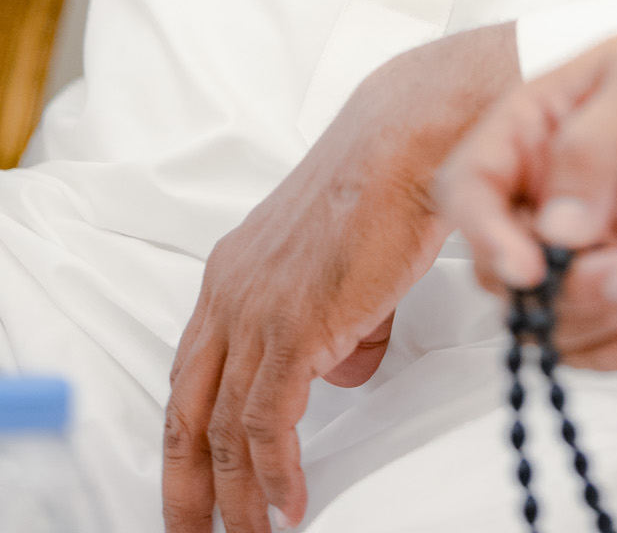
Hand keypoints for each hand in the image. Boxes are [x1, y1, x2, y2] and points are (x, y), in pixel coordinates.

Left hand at [163, 21, 517, 532]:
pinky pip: (268, 421)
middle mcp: (229, 292)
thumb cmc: (388, 186)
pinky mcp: (293, 325)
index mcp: (231, 273)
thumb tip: (343, 372)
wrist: (410, 140)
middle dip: (185, 486)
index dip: (187, 441)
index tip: (195, 488)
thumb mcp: (341, 262)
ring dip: (237, 496)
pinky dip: (275, 473)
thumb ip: (334, 324)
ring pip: (224, 428)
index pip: (190, 376)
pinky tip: (290, 503)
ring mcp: (256, 309)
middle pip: (185, 411)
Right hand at [437, 5, 616, 367]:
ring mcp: (591, 236)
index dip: (482, 233)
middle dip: (547, 289)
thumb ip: (596, 150)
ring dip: (586, 322)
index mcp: (535, 124)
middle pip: (498, 265)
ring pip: (543, 311)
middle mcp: (549, 186)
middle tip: (615, 273)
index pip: (470, 185)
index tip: (528, 268)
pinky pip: (597, 329)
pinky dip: (616, 347)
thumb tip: (553, 228)